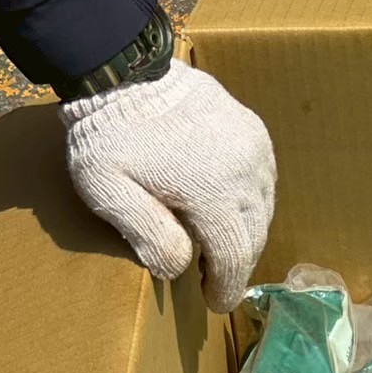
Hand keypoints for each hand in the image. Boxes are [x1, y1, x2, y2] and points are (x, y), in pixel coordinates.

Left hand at [61, 60, 275, 312]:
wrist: (121, 68)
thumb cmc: (108, 136)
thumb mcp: (107, 192)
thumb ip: (147, 235)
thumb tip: (180, 269)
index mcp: (214, 191)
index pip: (235, 254)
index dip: (228, 285)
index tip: (217, 303)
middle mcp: (247, 171)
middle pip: (255, 234)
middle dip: (237, 263)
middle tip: (216, 280)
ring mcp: (255, 148)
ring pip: (264, 208)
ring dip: (245, 232)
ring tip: (220, 247)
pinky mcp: (254, 130)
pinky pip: (264, 179)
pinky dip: (250, 201)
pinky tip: (228, 206)